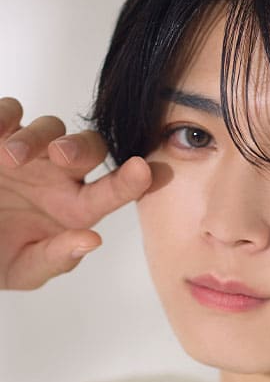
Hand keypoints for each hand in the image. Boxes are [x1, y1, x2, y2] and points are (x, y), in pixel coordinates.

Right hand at [0, 97, 151, 289]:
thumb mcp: (22, 268)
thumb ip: (55, 258)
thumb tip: (92, 241)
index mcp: (75, 206)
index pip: (111, 192)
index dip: (130, 182)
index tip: (142, 170)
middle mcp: (59, 175)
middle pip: (89, 148)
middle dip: (81, 147)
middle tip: (61, 155)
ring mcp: (30, 151)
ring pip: (50, 127)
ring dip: (35, 137)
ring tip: (11, 158)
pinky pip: (9, 112)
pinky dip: (6, 115)